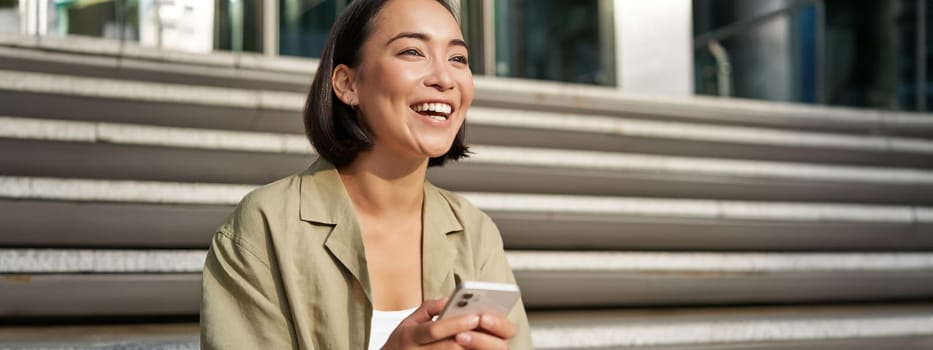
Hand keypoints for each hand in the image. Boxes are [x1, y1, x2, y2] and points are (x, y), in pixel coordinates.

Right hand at [381, 299, 514, 348]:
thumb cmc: (401, 343)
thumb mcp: (408, 322)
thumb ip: (429, 309)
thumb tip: (450, 299)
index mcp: (410, 336)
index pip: (435, 330)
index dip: (456, 324)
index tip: (475, 316)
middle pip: (449, 348)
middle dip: (472, 339)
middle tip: (488, 330)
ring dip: (472, 349)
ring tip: (489, 341)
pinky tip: (476, 349)